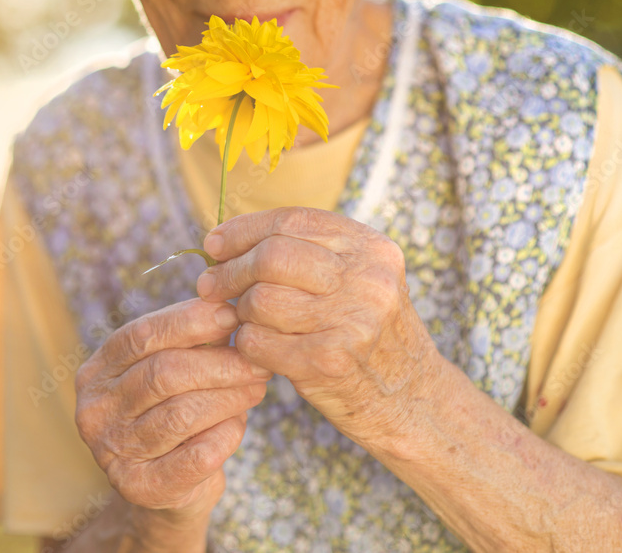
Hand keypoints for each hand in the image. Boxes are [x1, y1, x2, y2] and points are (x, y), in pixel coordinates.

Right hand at [74, 298, 271, 522]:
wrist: (162, 488)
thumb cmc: (170, 414)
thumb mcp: (167, 372)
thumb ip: (186, 344)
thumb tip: (226, 309)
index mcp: (96, 373)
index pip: (139, 336)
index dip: (187, 322)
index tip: (231, 315)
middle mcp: (95, 411)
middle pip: (163, 374)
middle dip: (218, 363)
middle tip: (257, 361)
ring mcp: (113, 452)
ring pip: (182, 414)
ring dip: (229, 397)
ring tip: (257, 387)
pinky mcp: (140, 488)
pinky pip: (195, 456)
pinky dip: (224, 436)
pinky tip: (238, 425)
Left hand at [195, 206, 440, 446]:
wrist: (410, 399)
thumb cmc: (367, 333)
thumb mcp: (358, 279)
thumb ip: (307, 253)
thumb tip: (225, 239)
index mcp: (371, 248)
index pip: (292, 221)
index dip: (243, 230)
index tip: (214, 244)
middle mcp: (367, 279)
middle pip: (271, 256)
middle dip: (231, 270)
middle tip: (210, 286)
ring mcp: (351, 321)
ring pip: (260, 299)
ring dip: (240, 311)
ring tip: (247, 320)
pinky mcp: (328, 361)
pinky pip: (258, 340)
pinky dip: (246, 344)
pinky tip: (256, 348)